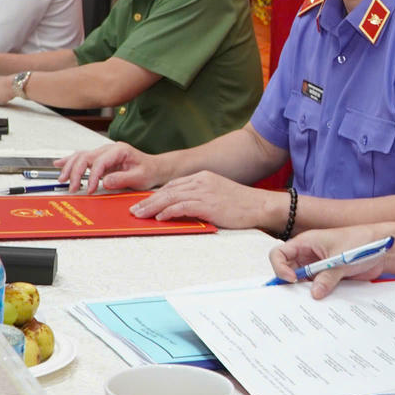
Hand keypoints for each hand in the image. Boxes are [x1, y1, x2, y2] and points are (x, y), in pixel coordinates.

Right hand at [56, 142, 156, 191]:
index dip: (92, 176)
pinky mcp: (100, 159)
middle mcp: (109, 149)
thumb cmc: (149, 171)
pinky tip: (59, 164)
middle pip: (86, 156)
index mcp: (119, 150)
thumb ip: (122, 179)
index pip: (99, 162)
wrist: (154, 168)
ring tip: (63, 179)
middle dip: (76, 172)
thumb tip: (105, 181)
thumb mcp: (140, 177)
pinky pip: (82, 157)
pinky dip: (70, 161)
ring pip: (81, 156)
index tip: (90, 189)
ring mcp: (103, 153)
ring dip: (70, 167)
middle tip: (73, 187)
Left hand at [128, 170, 279, 229]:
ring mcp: (204, 192)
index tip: (144, 202)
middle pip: (168, 190)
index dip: (156, 194)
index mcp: (203, 177)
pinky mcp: (208, 204)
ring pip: (171, 197)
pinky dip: (168, 211)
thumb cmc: (242, 204)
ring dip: (152, 207)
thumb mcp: (218, 194)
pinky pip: (182, 206)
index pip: (174, 184)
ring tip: (139, 214)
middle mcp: (201, 181)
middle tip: (134, 209)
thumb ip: (201, 197)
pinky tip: (159, 217)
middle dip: (148, 200)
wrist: (260, 205)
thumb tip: (183, 208)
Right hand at [268, 224, 386, 297]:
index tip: (292, 280)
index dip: (279, 267)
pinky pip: (316, 288)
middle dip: (289, 284)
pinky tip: (321, 304)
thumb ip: (327, 277)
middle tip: (297, 297)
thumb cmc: (360, 243)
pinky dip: (317, 295)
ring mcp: (317, 267)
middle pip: (287, 270)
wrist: (382, 249)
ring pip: (302, 282)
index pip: (279, 254)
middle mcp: (308, 255)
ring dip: (304, 292)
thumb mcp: (341, 260)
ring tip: (309, 303)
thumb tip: (314, 294)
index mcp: (306, 243)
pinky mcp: (327, 277)